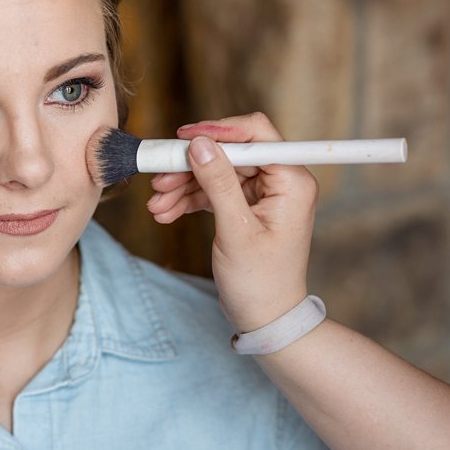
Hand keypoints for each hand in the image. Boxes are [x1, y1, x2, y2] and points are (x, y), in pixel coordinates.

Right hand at [147, 111, 318, 334]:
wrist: (266, 319)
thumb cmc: (261, 283)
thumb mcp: (236, 231)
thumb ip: (218, 183)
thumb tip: (199, 143)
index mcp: (291, 182)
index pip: (256, 134)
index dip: (219, 130)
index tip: (185, 138)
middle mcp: (279, 182)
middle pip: (228, 152)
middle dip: (191, 165)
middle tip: (159, 176)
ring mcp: (262, 194)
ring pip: (215, 170)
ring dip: (183, 184)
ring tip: (158, 202)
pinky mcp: (246, 205)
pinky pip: (212, 189)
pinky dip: (189, 198)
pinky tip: (167, 211)